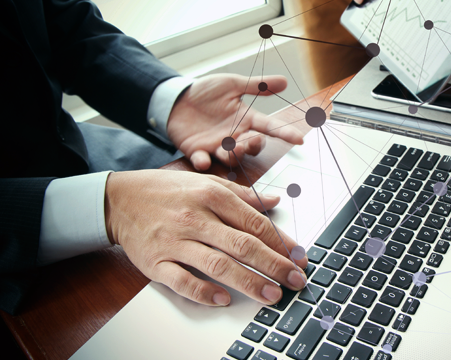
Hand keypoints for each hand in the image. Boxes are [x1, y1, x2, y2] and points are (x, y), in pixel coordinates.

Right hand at [104, 170, 308, 305]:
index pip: (254, 222)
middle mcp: (196, 218)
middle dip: (274, 265)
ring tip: (271, 294)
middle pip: (242, 245)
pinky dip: (204, 292)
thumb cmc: (166, 190)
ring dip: (248, 281)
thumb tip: (276, 201)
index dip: (281, 241)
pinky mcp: (156, 262)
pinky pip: (182, 281)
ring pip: (217, 264)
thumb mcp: (206, 183)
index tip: (298, 256)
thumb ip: (243, 195)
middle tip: (296, 280)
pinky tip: (223, 299)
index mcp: (211, 196)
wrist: (119, 199)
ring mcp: (175, 242)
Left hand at [167, 74, 303, 170]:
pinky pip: (202, 160)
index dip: (284, 133)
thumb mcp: (232, 84)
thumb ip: (257, 85)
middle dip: (254, 146)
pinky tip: (203, 159)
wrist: (176, 98)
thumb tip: (284, 81)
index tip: (299, 139)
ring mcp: (216, 146)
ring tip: (231, 148)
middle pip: (252, 147)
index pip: (269, 127)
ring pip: (230, 158)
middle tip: (253, 140)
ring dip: (233, 155)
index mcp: (245, 120)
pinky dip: (203, 162)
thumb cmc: (206, 91)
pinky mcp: (197, 150)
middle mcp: (234, 136)